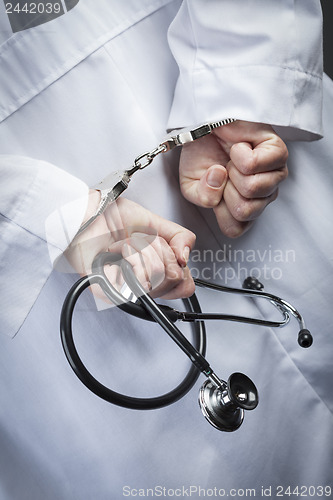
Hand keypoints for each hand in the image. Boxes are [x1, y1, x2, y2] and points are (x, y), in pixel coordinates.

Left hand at [65, 193, 195, 301]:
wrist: (85, 215)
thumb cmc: (110, 218)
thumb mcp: (154, 221)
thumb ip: (180, 236)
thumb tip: (185, 257)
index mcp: (156, 270)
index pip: (184, 286)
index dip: (180, 269)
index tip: (169, 253)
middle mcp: (143, 282)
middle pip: (173, 279)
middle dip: (159, 251)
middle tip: (140, 243)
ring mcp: (127, 288)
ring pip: (156, 276)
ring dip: (140, 250)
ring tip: (124, 246)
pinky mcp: (110, 291)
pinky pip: (135, 282)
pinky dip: (128, 256)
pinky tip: (116, 252)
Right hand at [179, 120, 287, 236]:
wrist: (205, 121)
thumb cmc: (202, 152)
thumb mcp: (190, 184)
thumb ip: (202, 198)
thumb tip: (219, 181)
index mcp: (242, 208)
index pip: (237, 229)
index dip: (220, 212)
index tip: (215, 192)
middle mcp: (261, 196)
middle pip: (246, 212)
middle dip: (226, 190)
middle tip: (223, 171)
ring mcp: (274, 176)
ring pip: (253, 190)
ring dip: (234, 171)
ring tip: (232, 160)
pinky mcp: (278, 153)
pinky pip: (255, 165)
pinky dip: (240, 155)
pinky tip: (240, 148)